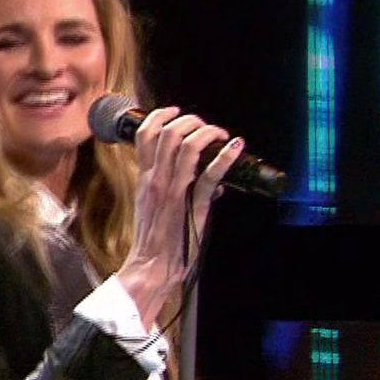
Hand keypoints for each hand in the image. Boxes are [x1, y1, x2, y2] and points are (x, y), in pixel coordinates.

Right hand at [115, 107, 243, 328]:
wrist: (151, 268)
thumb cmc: (154, 242)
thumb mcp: (154, 208)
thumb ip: (172, 189)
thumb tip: (203, 180)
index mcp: (144, 179)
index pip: (145, 135)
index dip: (160, 116)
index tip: (175, 112)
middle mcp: (155, 180)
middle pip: (167, 133)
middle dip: (189, 120)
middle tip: (204, 126)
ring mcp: (172, 191)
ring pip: (186, 146)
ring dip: (207, 133)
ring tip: (220, 134)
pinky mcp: (190, 205)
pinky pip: (209, 175)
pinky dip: (225, 157)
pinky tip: (235, 147)